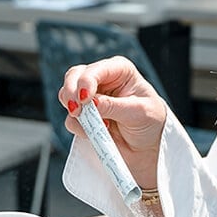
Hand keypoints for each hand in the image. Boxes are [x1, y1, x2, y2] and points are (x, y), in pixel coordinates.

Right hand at [59, 56, 167, 188]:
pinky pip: (71, 119)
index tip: (86, 99)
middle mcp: (102, 79)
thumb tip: (91, 103)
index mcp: (119, 70)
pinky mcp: (84, 115)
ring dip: (74, 111)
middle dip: (70, 92)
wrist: (148, 146)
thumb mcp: (139, 112)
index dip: (86, 82)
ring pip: (66, 95)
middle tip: (76, 110)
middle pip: (74, 76)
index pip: (96, 69)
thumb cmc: (151, 121)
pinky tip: (98, 132)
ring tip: (93, 124)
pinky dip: (79, 127)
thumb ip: (114, 106)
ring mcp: (91, 97)